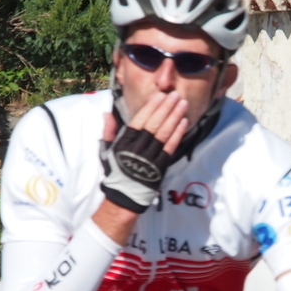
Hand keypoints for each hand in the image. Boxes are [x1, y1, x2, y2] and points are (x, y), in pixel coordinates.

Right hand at [100, 91, 187, 212]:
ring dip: (175, 117)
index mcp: (124, 143)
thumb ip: (108, 132)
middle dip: (166, 108)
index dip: (151, 107)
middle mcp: (137, 149)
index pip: (139, 121)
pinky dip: (178, 133)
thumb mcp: (106, 150)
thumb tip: (107, 114)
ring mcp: (150, 158)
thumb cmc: (116, 170)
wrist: (124, 195)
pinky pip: (171, 147)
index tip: (160, 96)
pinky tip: (184, 122)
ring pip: (164, 133)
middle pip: (154, 124)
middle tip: (175, 95)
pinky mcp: (161, 166)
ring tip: (183, 104)